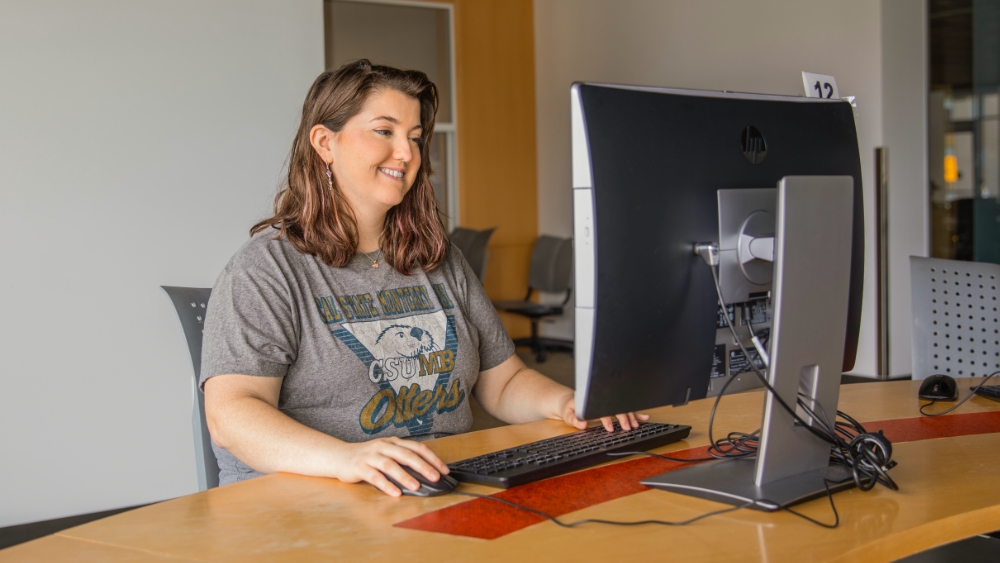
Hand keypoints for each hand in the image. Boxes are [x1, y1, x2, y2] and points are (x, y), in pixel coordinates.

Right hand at [330, 437, 448, 496]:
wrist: (339, 456)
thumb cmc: (367, 457)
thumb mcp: (386, 453)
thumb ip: (402, 459)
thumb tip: (425, 473)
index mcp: (393, 442)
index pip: (417, 447)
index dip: (432, 458)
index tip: (444, 469)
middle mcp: (383, 446)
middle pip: (406, 454)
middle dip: (423, 466)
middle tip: (435, 477)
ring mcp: (371, 456)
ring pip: (390, 464)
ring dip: (405, 476)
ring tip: (416, 486)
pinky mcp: (359, 467)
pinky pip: (375, 476)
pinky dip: (386, 485)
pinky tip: (395, 493)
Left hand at [557, 393, 649, 431]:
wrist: (569, 401)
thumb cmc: (569, 407)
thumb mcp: (567, 414)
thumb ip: (574, 419)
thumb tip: (582, 424)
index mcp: (592, 400)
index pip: (602, 408)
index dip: (607, 418)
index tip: (610, 428)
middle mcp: (602, 399)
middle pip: (616, 406)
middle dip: (623, 416)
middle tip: (628, 427)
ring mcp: (608, 401)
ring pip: (623, 407)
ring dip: (632, 415)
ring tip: (636, 425)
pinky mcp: (612, 405)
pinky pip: (625, 408)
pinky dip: (635, 413)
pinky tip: (644, 417)